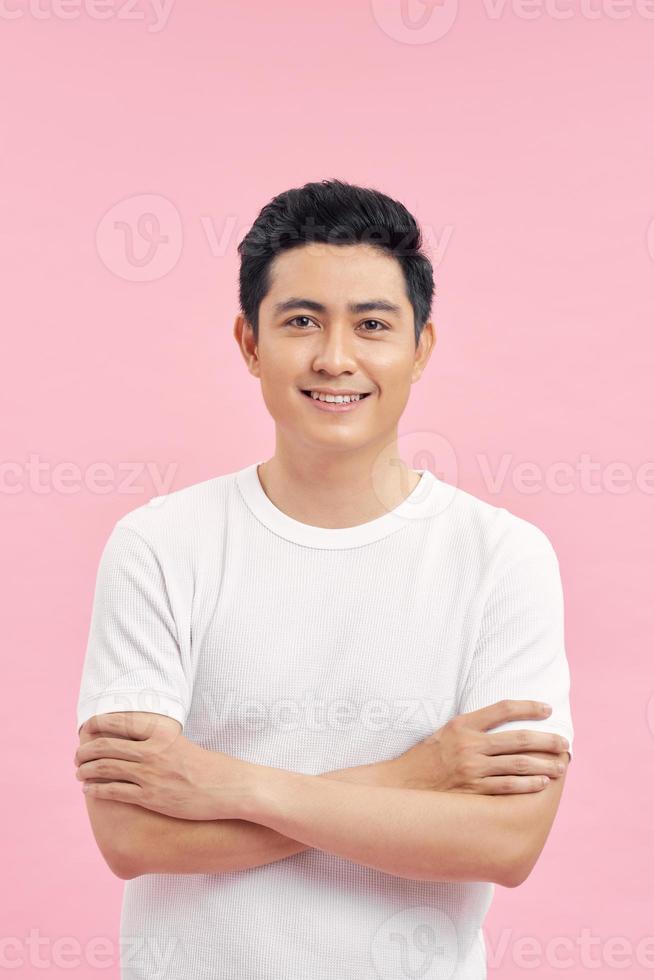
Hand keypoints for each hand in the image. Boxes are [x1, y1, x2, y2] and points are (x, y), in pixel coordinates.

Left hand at [74, 711, 255, 819]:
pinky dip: (96, 789)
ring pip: (105, 768)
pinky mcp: (151, 797)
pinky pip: (113, 792)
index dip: (96, 724)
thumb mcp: (182, 743)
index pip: (119, 722)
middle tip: (78, 754)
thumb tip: (134, 739)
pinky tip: (89, 789)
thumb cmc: (208, 767)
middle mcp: (153, 751)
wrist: (229, 788)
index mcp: (161, 732)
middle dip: (85, 750)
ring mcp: (151, 775)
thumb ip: (158, 740)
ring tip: (79, 772)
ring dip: (86, 769)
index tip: (86, 728)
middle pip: (106, 745)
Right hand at [387, 700, 569, 794]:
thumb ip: (470, 728)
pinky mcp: (473, 791)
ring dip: (544, 764)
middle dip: (546, 740)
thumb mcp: (443, 733)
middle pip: (518, 739)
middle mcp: (469, 745)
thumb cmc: (424, 759)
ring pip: (518, 764)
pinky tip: (542, 783)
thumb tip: (501, 724)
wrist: (401, 786)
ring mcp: (472, 770)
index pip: (502, 708)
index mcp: (462, 725)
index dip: (528, 707)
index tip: (547, 709)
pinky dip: (527, 784)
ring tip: (560, 765)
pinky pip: (507, 787)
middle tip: (564, 743)